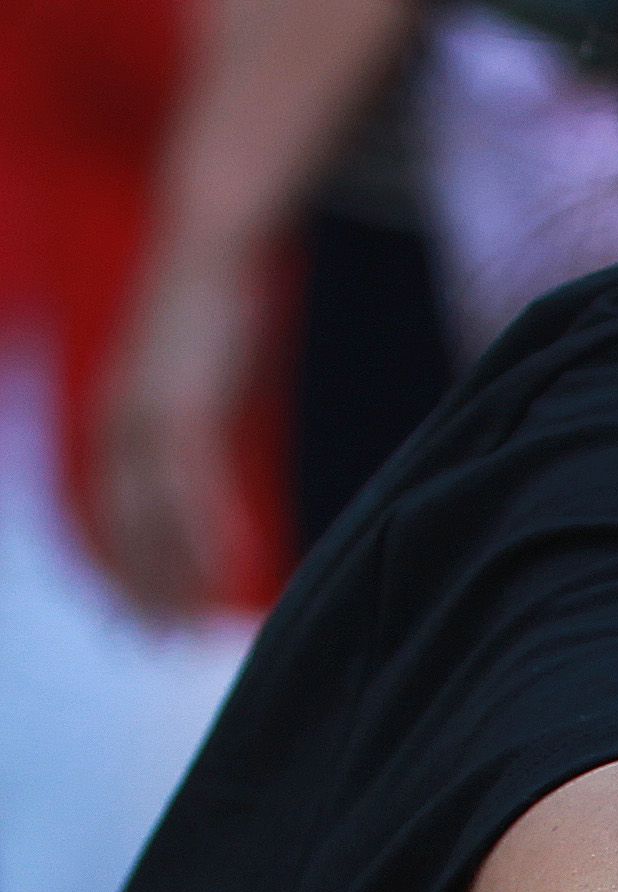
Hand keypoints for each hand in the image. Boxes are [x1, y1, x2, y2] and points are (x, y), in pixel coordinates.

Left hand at [91, 241, 263, 614]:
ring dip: (169, 577)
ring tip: (187, 627)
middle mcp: (120, 425)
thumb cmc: (217, 306)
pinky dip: (205, 532)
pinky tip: (228, 571)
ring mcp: (147, 418)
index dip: (125, 567)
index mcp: (122, 420)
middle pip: (124, 526)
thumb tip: (209, 452)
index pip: (114, 512)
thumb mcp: (199, 371)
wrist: (212, 246)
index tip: (138, 616)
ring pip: (151, 517)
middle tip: (153, 645)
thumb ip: (198, 416)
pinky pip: (190, 487)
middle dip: (138, 588)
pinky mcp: (181, 407)